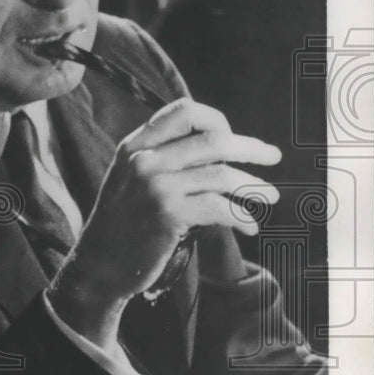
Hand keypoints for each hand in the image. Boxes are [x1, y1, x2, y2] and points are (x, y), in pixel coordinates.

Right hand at [49, 99, 280, 346]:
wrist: (99, 263)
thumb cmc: (123, 222)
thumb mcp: (130, 178)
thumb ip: (162, 157)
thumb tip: (218, 146)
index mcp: (135, 145)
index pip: (184, 111)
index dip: (217, 120)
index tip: (234, 137)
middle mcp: (144, 160)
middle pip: (213, 139)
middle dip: (251, 148)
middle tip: (274, 156)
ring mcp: (156, 187)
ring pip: (222, 174)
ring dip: (253, 186)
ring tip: (270, 196)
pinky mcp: (168, 215)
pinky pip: (219, 208)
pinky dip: (241, 217)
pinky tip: (248, 226)